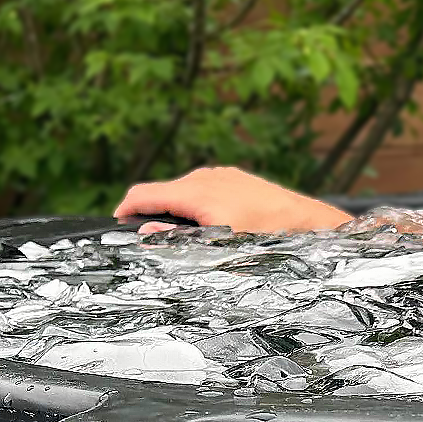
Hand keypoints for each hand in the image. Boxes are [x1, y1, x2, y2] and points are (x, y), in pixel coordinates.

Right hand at [114, 166, 352, 233]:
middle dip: (151, 214)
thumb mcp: (219, 246)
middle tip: (150, 240)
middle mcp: (205, 177)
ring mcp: (221, 175)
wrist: (306, 223)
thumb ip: (178, 239)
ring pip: (183, 191)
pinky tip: (210, 225)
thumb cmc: (266, 237)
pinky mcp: (235, 179)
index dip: (123, 211)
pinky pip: (204, 189)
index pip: (142, 194)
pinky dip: (196, 205)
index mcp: (195, 191)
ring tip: (183, 237)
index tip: (116, 227)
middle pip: (162, 192)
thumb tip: (146, 228)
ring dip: (176, 211)